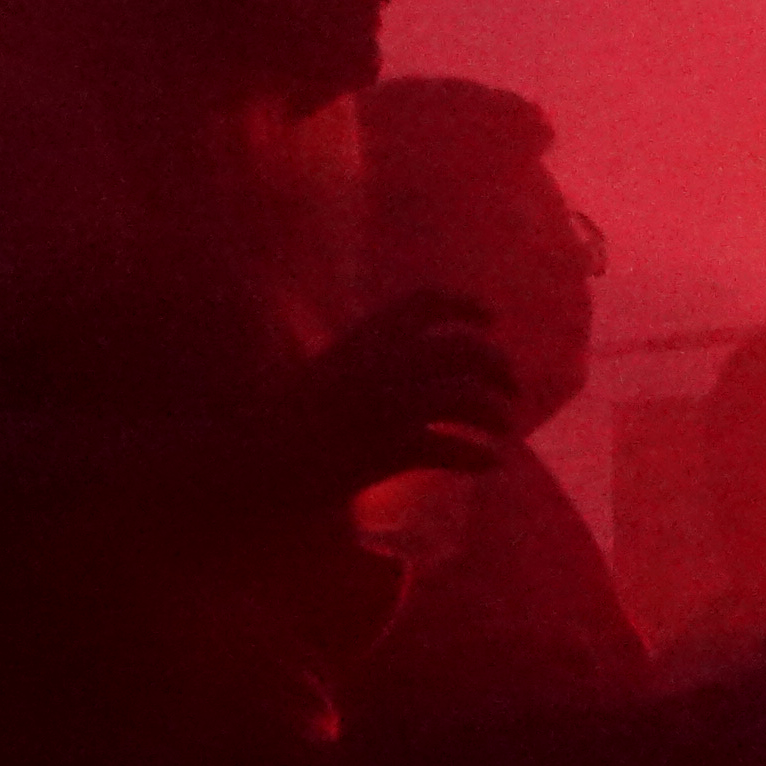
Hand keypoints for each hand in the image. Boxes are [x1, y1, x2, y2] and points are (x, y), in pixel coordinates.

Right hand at [307, 288, 515, 487]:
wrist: (254, 459)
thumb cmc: (287, 420)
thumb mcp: (328, 371)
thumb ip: (365, 359)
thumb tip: (407, 364)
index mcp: (363, 338)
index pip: (425, 302)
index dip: (465, 304)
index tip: (490, 319)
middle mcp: (380, 364)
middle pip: (464, 350)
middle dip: (499, 367)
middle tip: (511, 390)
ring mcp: (386, 406)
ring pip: (467, 398)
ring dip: (496, 413)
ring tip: (505, 430)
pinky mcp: (387, 450)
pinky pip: (451, 447)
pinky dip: (478, 455)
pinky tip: (490, 463)